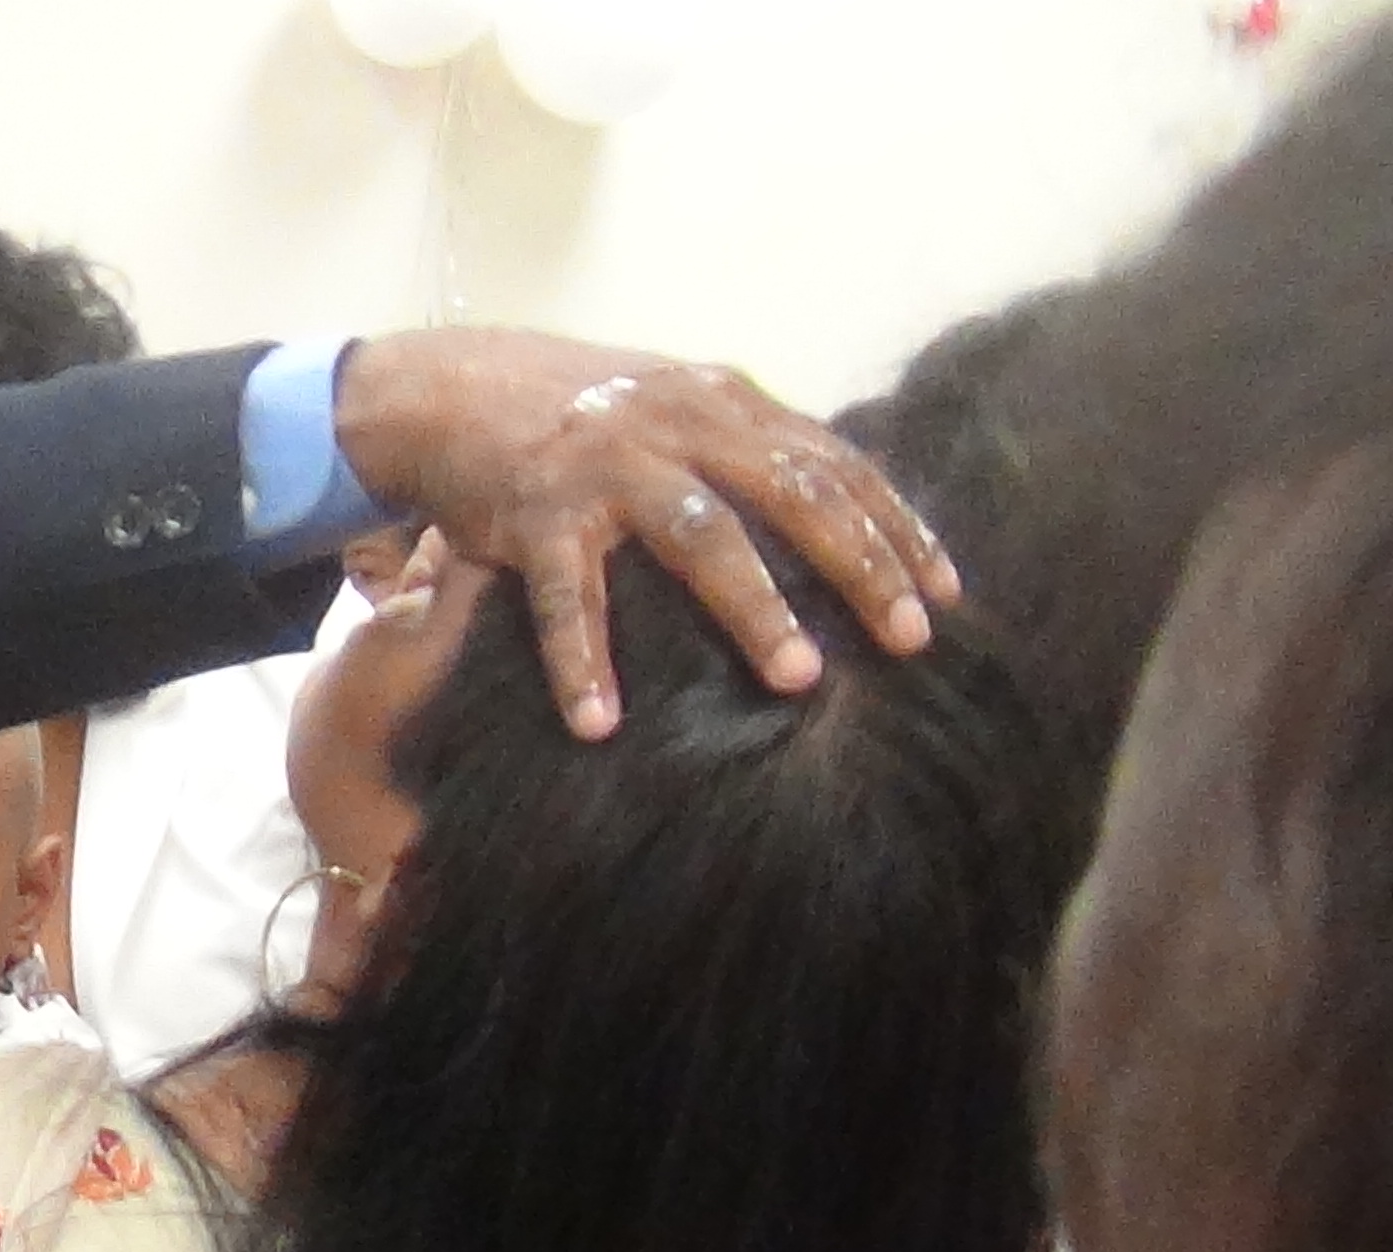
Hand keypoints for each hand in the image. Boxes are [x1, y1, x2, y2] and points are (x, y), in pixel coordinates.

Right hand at [331, 330, 959, 738]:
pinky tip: (599, 723)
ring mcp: (607, 464)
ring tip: (799, 679)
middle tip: (908, 639)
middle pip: (793, 492)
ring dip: (754, 609)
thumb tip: (843, 508)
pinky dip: (582, 662)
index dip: (895, 526)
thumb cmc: (576, 412)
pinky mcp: (535, 509)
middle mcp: (677, 422)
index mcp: (724, 401)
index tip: (947, 593)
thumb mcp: (676, 406)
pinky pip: (564, 597)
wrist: (445, 387)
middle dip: (859, 565)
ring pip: (701, 537)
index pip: (835, 462)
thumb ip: (748, 447)